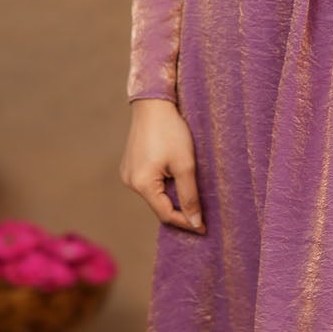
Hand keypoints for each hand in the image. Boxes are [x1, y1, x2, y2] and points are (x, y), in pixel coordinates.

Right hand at [120, 97, 205, 231]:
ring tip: (193, 193)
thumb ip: (190, 196)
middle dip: (180, 210)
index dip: (186, 222)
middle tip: (202, 213)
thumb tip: (195, 222)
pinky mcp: (131, 165)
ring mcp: (128, 173)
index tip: (204, 228)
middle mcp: (130, 181)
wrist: (154, 103)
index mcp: (141, 184)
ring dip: (173, 196)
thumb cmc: (171, 131)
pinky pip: (150, 183)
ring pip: (155, 195)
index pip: (166, 214)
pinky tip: (177, 178)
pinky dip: (165, 185)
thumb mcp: (185, 165)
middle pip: (159, 205)